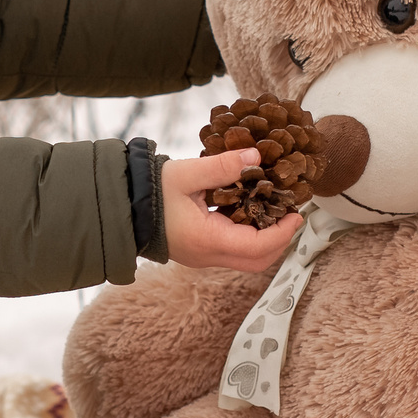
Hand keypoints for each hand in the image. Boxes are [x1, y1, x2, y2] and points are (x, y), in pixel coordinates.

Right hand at [160, 149, 301, 271]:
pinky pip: (233, 252)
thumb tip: (255, 156)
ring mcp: (203, 258)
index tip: (295, 212)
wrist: (122, 209)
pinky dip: (249, 237)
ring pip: (247, 260)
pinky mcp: (199, 252)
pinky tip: (250, 213)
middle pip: (257, 261)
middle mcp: (208, 256)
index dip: (282, 232)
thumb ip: (222, 166)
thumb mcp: (186, 173)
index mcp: (208, 240)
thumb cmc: (150, 192)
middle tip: (289, 215)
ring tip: (273, 212)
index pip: (258, 246)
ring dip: (266, 240)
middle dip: (280, 240)